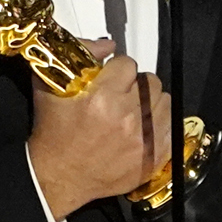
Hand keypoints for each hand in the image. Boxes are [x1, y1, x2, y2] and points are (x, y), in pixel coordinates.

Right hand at [29, 42, 171, 217]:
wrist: (57, 176)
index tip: (111, 78)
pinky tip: (141, 129)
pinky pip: (171, 128)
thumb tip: (107, 45)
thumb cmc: (53, 134)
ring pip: (164, 102)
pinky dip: (159, 126)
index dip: (118, 70)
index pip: (128, 64)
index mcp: (102, 96)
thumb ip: (78, 55)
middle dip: (136, 86)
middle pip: (150, 82)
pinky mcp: (153, 157)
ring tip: (132, 113)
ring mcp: (142, 138)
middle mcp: (126, 116)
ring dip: (149, 104)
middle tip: (121, 96)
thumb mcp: (50, 86)